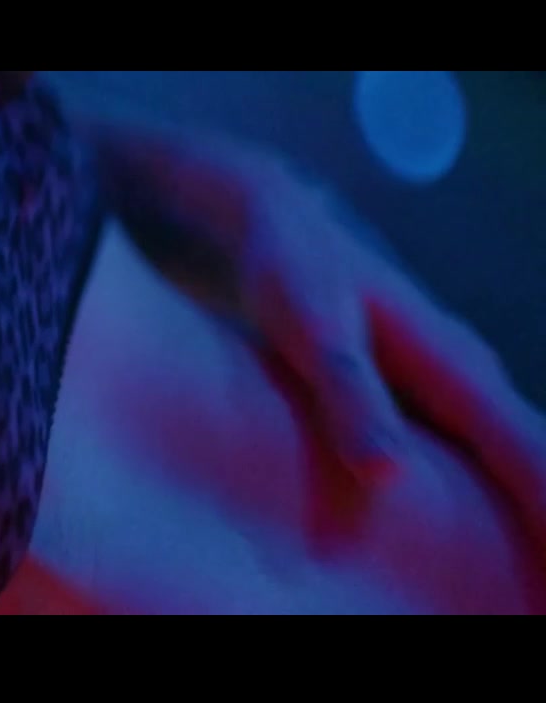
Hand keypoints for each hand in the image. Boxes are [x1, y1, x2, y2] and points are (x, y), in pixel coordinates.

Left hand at [235, 165, 545, 525]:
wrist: (276, 222)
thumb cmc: (291, 273)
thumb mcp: (309, 331)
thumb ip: (349, 396)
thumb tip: (389, 475)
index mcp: (452, 365)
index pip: (524, 452)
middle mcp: (466, 374)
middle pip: (533, 455)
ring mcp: (450, 381)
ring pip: (510, 451)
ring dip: (531, 503)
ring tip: (539, 572)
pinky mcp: (422, 390)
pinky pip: (476, 446)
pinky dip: (496, 484)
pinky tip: (490, 524)